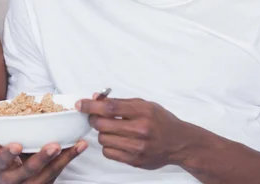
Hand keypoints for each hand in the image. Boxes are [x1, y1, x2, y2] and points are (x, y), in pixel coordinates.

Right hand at [0, 118, 87, 183]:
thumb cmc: (0, 166)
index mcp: (0, 167)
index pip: (2, 161)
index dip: (9, 154)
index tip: (17, 145)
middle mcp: (16, 179)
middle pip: (30, 169)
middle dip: (42, 157)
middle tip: (54, 145)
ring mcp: (33, 183)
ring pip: (50, 172)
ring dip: (65, 157)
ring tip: (78, 144)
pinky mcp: (47, 182)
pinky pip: (60, 171)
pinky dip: (71, 157)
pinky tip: (80, 145)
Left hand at [76, 97, 191, 169]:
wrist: (179, 142)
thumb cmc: (160, 120)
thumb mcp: (143, 104)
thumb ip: (119, 101)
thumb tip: (96, 98)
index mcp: (142, 112)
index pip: (109, 107)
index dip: (90, 105)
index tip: (80, 104)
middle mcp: (140, 130)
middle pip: (102, 124)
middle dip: (94, 119)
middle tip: (96, 117)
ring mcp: (138, 147)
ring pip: (103, 139)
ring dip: (102, 133)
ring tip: (112, 130)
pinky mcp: (135, 160)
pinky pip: (108, 153)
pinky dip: (108, 146)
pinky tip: (117, 141)